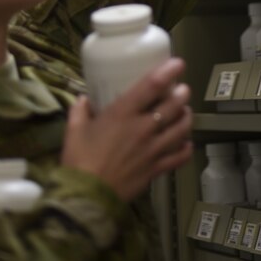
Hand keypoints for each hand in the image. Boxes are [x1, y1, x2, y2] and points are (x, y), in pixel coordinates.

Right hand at [61, 58, 192, 201]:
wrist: (87, 196)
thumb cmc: (79, 159)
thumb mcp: (74, 129)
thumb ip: (79, 110)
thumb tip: (84, 99)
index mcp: (123, 113)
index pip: (152, 85)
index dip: (168, 71)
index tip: (178, 63)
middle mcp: (143, 128)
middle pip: (173, 105)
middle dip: (182, 94)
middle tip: (182, 90)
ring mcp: (153, 150)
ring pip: (181, 129)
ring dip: (187, 117)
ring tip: (186, 111)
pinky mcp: (156, 169)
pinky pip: (179, 157)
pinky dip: (186, 148)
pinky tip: (186, 143)